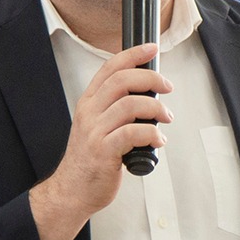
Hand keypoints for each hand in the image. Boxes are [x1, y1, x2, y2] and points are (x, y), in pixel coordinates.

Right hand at [30, 43, 172, 239]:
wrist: (72, 191)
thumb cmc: (90, 160)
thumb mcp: (97, 127)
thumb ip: (116, 110)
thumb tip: (149, 96)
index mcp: (89, 103)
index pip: (110, 68)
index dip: (133, 54)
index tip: (152, 49)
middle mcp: (89, 113)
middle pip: (122, 81)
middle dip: (150, 78)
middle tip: (167, 87)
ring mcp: (95, 132)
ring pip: (130, 105)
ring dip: (155, 109)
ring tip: (165, 118)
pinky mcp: (104, 152)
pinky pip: (132, 134)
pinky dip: (151, 134)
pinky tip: (158, 141)